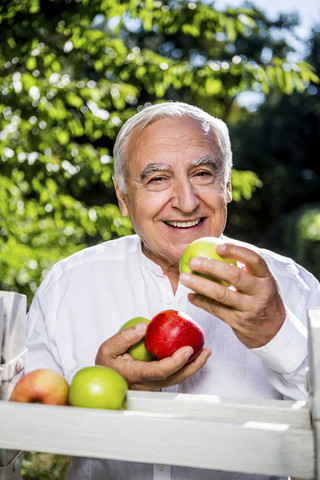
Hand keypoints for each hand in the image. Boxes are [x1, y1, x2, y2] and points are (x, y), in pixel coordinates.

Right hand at [95, 322, 210, 390]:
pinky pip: (174, 375)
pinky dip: (185, 366)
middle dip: (193, 366)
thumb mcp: (107, 349)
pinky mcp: (156, 383)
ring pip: (177, 378)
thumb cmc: (106, 364)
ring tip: (205, 352)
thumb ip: (124, 337)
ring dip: (193, 366)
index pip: (160, 371)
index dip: (176, 362)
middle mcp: (148, 384)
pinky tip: (193, 354)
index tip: (188, 349)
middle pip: (175, 378)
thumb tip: (145, 326)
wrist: (104, 380)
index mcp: (136, 375)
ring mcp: (153, 386)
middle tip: (206, 351)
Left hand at [179, 242, 285, 348]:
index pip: (254, 259)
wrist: (274, 332)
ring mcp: (250, 308)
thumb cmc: (261, 299)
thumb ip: (245, 269)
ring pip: (221, 294)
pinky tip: (191, 295)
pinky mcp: (239, 322)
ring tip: (184, 277)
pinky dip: (201, 301)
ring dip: (200, 285)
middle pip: (235, 276)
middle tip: (193, 261)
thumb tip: (218, 246)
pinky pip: (216, 309)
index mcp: (267, 278)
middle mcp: (261, 292)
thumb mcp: (261, 283)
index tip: (218, 246)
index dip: (236, 251)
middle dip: (211, 267)